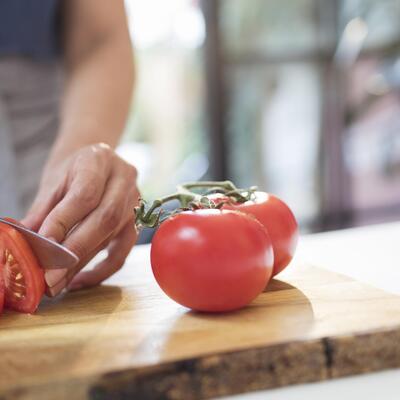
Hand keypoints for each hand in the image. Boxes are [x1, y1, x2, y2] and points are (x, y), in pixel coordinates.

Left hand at [22, 143, 139, 295]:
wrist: (97, 162)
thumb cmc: (73, 170)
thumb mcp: (54, 180)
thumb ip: (43, 210)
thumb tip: (25, 242)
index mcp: (100, 160)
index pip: (86, 195)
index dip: (64, 222)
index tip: (42, 245)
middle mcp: (124, 180)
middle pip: (105, 219)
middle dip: (75, 251)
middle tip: (50, 277)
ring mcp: (135, 202)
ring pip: (111, 237)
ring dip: (82, 264)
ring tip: (57, 283)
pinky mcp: (136, 223)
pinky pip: (122, 252)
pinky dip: (102, 270)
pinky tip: (79, 280)